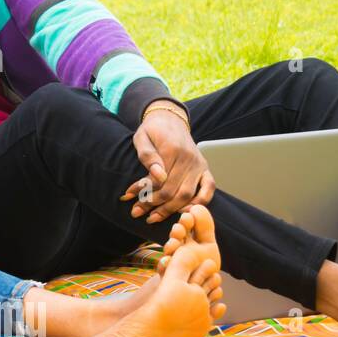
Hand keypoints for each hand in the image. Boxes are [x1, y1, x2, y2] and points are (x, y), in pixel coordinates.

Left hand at [119, 101, 213, 224]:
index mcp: (172, 150)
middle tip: (137, 213)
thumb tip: (158, 177)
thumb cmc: (152, 131)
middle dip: (153, 205)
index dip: (144, 192)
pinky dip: (199, 202)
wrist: (170, 120)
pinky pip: (209, 189)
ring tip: (153, 217)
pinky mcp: (205, 168)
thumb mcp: (142, 138)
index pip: (159, 180)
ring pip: (187, 195)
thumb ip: (148, 157)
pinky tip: (183, 211)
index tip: (128, 198)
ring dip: (170, 209)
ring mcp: (199, 165)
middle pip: (173, 191)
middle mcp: (189, 159)